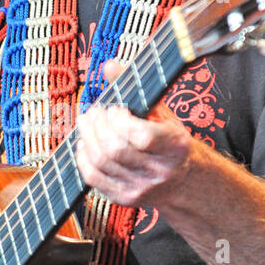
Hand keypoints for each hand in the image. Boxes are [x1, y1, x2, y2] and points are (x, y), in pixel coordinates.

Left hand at [75, 60, 193, 209]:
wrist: (181, 180)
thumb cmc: (169, 141)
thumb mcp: (161, 112)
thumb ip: (136, 88)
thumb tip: (109, 66)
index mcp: (175, 146)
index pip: (142, 137)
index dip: (121, 121)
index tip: (117, 109)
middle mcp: (160, 171)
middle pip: (115, 149)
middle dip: (98, 126)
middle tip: (95, 112)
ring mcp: (142, 188)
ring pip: (101, 162)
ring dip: (87, 137)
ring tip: (88, 122)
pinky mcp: (125, 199)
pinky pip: (93, 178)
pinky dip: (83, 157)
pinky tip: (85, 144)